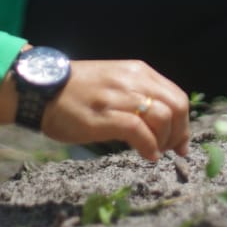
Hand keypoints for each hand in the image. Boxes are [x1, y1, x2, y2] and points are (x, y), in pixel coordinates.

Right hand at [41, 60, 190, 161]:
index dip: (184, 122)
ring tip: (156, 152)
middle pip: (176, 106)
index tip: (181, 142)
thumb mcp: (115, 82)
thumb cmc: (77, 91)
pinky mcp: (104, 116)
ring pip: (163, 117)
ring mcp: (118, 97)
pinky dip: (149, 146)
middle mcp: (133, 80)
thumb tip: (162, 123)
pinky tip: (146, 155)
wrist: (41, 90)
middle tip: (171, 150)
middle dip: (180, 133)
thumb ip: (138, 96)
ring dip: (166, 141)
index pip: (177, 96)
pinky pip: (139, 131)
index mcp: (138, 71)